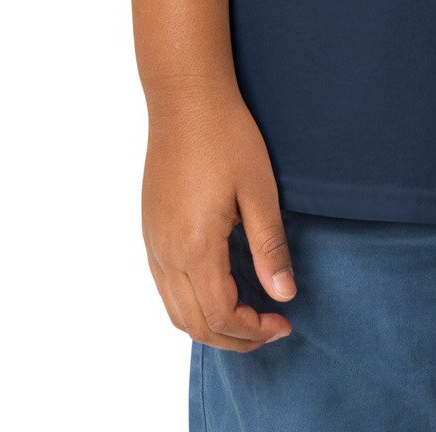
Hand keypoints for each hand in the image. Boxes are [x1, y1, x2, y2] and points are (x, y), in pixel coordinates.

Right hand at [142, 82, 296, 352]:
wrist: (185, 98)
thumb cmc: (227, 136)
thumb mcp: (260, 190)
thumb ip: (269, 248)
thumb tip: (285, 296)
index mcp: (195, 246)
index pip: (222, 315)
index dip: (254, 330)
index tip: (285, 323)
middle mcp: (166, 253)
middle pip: (195, 324)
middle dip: (235, 338)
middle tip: (271, 328)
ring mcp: (153, 243)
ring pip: (176, 312)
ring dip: (211, 326)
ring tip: (249, 318)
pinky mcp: (150, 231)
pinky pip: (166, 288)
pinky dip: (192, 305)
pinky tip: (221, 290)